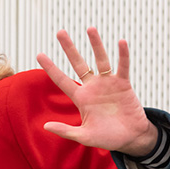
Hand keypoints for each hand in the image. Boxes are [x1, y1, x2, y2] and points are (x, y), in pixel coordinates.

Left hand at [36, 27, 156, 155]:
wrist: (130, 138)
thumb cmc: (106, 138)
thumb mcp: (84, 136)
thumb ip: (65, 130)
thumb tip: (45, 126)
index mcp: (80, 98)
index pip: (61, 80)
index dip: (51, 68)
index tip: (39, 54)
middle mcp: (92, 87)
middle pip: (78, 63)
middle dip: (69, 49)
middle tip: (60, 32)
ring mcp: (108, 84)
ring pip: (100, 60)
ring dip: (96, 44)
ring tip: (90, 28)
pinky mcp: (123, 84)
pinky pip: (122, 66)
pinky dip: (122, 55)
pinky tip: (120, 42)